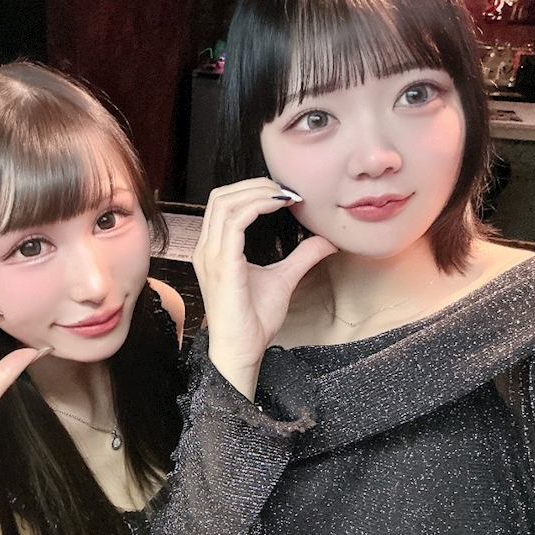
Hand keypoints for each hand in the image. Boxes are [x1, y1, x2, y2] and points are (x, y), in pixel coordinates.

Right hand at [193, 178, 335, 399]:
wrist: (241, 349)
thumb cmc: (253, 321)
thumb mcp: (284, 279)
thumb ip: (301, 257)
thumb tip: (327, 240)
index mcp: (214, 250)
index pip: (224, 204)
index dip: (252, 191)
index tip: (286, 195)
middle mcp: (207, 249)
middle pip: (221, 196)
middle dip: (254, 185)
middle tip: (287, 190)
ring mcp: (211, 255)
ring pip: (225, 202)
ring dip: (258, 192)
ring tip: (285, 195)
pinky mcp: (222, 263)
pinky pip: (235, 220)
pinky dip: (257, 206)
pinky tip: (280, 206)